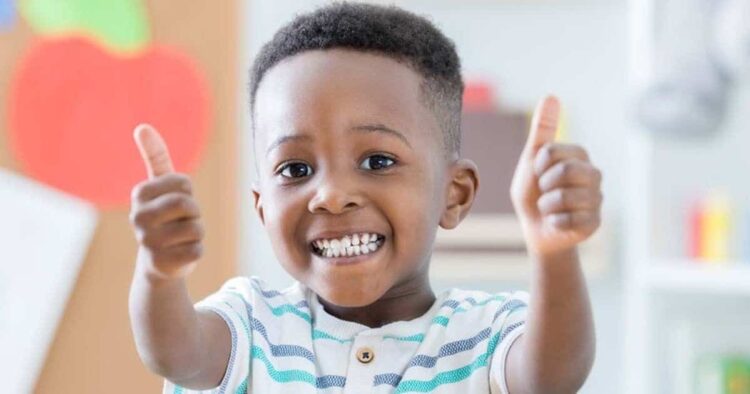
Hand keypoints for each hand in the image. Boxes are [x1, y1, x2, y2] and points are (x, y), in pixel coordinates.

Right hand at [129, 124, 203, 278]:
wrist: (158, 260)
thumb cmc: (164, 216)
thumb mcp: (160, 186)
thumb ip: (155, 156)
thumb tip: (142, 127)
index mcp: (139, 194)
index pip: (183, 183)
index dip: (187, 192)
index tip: (174, 202)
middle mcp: (138, 218)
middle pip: (188, 204)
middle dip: (193, 212)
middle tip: (180, 220)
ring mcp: (149, 242)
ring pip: (196, 228)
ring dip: (196, 232)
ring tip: (179, 237)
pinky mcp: (164, 263)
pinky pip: (198, 249)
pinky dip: (196, 250)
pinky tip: (180, 254)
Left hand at [510, 96, 601, 256]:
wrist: (536, 228)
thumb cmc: (533, 191)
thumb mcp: (532, 158)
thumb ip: (543, 129)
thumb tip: (551, 95)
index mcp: (579, 155)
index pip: (554, 152)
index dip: (538, 165)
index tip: (538, 173)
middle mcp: (594, 175)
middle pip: (566, 171)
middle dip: (544, 184)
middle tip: (544, 192)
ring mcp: (597, 199)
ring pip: (564, 198)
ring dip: (546, 206)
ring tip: (550, 208)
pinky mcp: (595, 222)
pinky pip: (568, 220)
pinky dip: (554, 222)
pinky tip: (557, 222)